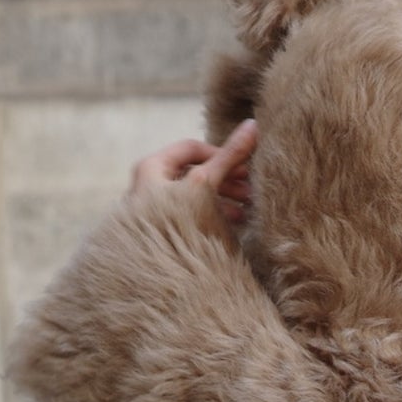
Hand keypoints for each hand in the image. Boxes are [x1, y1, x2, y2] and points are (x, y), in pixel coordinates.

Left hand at [126, 120, 256, 232]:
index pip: (191, 149)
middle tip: (250, 190)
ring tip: (246, 211)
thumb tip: (253, 125)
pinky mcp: (162, 234)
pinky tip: (232, 226)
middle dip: (225, 180)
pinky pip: (190, 216)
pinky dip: (212, 216)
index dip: (220, 154)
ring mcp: (154, 212)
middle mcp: (148, 187)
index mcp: (151, 168)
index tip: (243, 169)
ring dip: (223, 200)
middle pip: (193, 172)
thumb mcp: (204, 184)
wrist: (154, 276)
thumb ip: (228, 157)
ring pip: (194, 196)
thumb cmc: (172, 223)